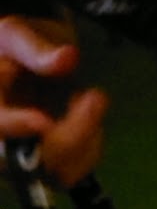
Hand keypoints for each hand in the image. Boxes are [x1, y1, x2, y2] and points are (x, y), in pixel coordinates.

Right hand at [0, 16, 108, 188]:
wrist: (26, 65)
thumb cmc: (12, 48)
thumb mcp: (18, 36)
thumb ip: (36, 50)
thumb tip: (68, 58)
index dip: (15, 126)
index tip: (42, 121)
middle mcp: (1, 143)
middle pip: (30, 161)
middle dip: (70, 136)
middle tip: (96, 97)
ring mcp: (24, 161)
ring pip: (59, 172)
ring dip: (87, 138)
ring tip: (91, 97)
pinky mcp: (49, 168)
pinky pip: (76, 171)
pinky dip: (92, 145)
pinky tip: (90, 114)